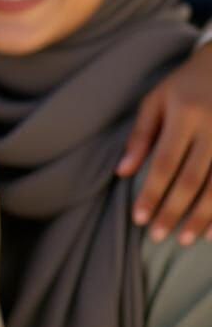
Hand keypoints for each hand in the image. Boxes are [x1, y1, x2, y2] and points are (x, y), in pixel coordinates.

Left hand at [116, 42, 211, 244]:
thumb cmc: (184, 85)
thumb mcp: (156, 100)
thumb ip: (140, 136)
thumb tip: (122, 172)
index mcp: (184, 114)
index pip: (164, 163)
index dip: (152, 193)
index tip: (139, 219)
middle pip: (192, 179)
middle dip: (174, 211)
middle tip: (159, 237)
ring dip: (204, 218)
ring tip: (186, 240)